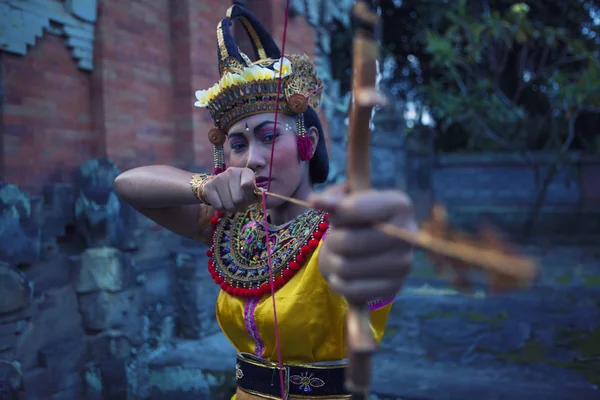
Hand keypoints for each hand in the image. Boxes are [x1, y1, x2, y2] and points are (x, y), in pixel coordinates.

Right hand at [202, 167, 256, 212]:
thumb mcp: (250, 191)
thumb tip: (264, 194)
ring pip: (229, 205)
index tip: (249, 200)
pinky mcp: (209, 187)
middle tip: (240, 204)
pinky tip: (222, 203)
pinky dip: (222, 209)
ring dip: (232, 209)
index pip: (248, 185)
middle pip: (238, 199)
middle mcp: (232, 172)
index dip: (249, 197)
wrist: (216, 187)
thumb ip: (258, 193)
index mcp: (245, 172)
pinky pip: (219, 206)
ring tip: (232, 204)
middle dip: (241, 206)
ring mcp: (219, 178)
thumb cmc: (238, 190)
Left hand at [310, 185, 415, 302]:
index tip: (335, 214)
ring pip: (345, 268)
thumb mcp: (346, 199)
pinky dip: (338, 283)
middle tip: (335, 238)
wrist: (373, 246)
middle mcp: (408, 235)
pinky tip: (342, 275)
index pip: (354, 209)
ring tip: (339, 255)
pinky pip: (351, 289)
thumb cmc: (358, 217)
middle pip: (347, 242)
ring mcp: (403, 264)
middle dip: (332, 240)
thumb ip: (332, 198)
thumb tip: (316, 201)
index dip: (336, 214)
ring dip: (332, 262)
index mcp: (400, 205)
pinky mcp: (394, 288)